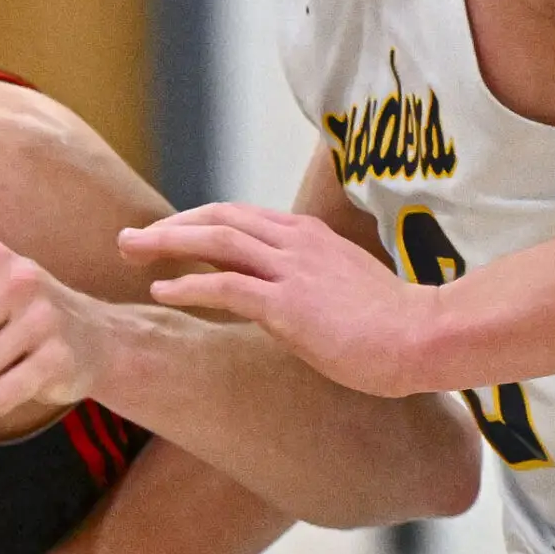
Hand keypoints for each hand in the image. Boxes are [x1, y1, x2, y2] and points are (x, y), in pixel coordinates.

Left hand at [118, 205, 440, 395]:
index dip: (198, 221)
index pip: (240, 216)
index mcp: (309, 236)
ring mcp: (292, 270)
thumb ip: (307, 283)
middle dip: (170, 225)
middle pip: (219, 217)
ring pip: (215, 241)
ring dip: (166, 244)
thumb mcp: (342, 290)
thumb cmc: (391, 324)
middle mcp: (296, 242)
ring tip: (131, 252)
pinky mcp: (288, 304)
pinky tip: (160, 292)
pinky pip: (225, 287)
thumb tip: (277, 299)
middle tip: (131, 239)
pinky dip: (187, 286)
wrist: (423, 337)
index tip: (168, 235)